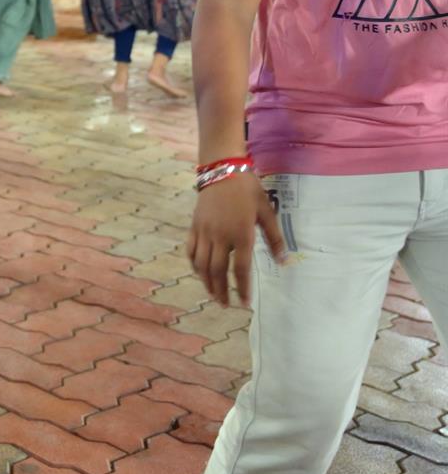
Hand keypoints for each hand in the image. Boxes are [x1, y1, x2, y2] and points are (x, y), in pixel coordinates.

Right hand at [186, 173, 285, 307]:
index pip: (241, 269)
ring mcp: (204, 232)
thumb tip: (283, 261)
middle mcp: (220, 236)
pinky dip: (194, 265)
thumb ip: (274, 238)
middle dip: (221, 291)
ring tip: (212, 294)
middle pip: (218, 271)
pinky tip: (199, 272)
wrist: (223, 169)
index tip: (245, 303)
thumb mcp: (266, 211)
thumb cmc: (248, 190)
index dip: (243, 288)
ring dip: (206, 282)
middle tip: (225, 304)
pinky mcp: (194, 226)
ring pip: (202, 264)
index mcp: (241, 234)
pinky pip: (191, 251)